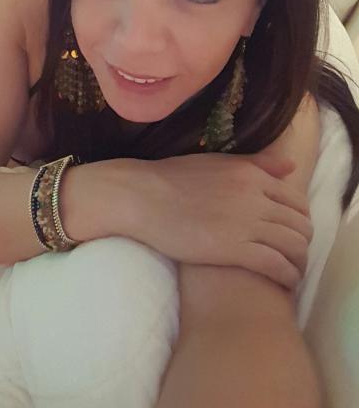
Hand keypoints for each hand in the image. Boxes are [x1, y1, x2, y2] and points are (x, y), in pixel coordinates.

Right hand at [112, 152, 311, 288]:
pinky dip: (288, 276)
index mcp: (250, 174)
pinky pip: (277, 265)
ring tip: (293, 272)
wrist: (141, 197)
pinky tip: (284, 283)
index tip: (294, 233)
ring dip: (300, 263)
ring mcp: (246, 223)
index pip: (296, 201)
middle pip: (300, 225)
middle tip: (295, 256)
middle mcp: (254, 196)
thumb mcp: (216, 162)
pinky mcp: (234, 249)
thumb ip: (254, 164)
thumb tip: (289, 166)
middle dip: (304, 243)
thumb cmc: (171, 178)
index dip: (301, 220)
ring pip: (294, 246)